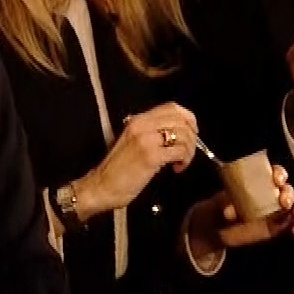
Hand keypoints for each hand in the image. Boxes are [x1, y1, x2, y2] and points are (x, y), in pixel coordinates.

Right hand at [73, 104, 199, 220]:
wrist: (102, 186)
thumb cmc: (118, 168)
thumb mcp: (132, 141)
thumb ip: (151, 132)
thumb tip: (179, 132)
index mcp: (138, 120)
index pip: (172, 107)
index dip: (188, 118)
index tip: (190, 133)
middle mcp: (142, 125)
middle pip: (181, 120)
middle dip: (192, 137)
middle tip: (187, 151)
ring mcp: (146, 139)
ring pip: (183, 135)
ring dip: (189, 150)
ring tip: (180, 162)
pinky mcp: (151, 156)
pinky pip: (180, 151)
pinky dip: (184, 161)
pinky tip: (176, 168)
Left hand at [185, 164, 293, 257]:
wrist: (220, 228)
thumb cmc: (222, 207)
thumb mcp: (219, 203)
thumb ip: (225, 203)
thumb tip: (230, 210)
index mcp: (261, 181)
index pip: (276, 172)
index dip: (279, 174)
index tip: (277, 181)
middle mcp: (274, 192)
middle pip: (289, 189)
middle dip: (290, 194)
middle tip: (285, 203)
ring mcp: (282, 209)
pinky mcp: (285, 224)